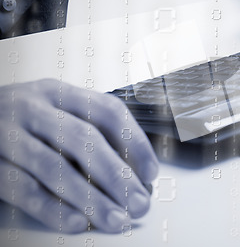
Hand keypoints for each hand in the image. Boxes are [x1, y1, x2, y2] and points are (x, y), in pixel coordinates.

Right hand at [0, 79, 158, 232]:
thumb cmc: (20, 120)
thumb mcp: (53, 111)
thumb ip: (86, 132)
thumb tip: (132, 172)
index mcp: (58, 93)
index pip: (107, 112)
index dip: (134, 142)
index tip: (151, 172)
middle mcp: (33, 108)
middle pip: (85, 140)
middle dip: (117, 175)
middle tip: (139, 202)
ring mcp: (7, 134)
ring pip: (55, 167)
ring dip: (91, 197)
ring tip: (116, 219)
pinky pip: (22, 187)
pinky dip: (52, 208)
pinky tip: (77, 222)